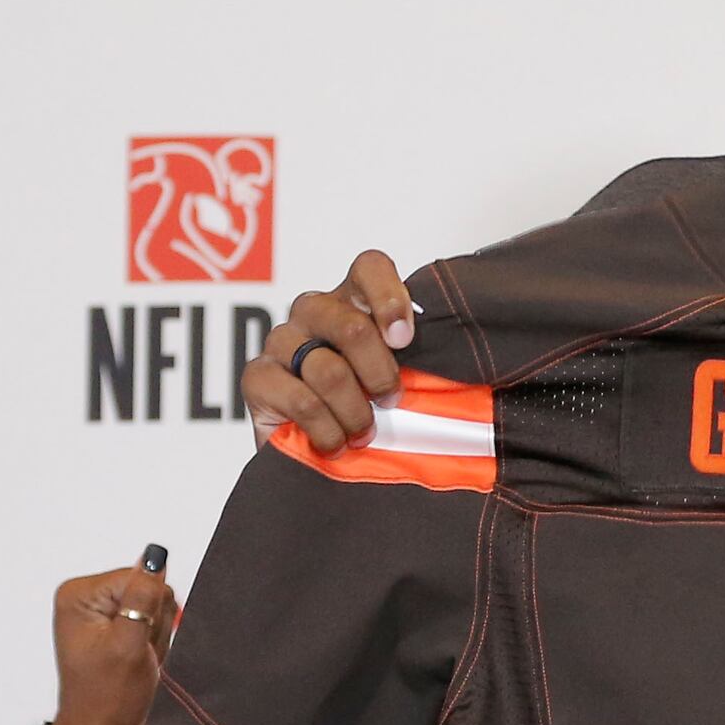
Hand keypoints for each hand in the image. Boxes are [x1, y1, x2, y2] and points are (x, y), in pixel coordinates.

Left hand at [50, 564, 179, 724]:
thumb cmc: (107, 698)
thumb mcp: (129, 645)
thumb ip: (143, 598)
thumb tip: (155, 556)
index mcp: (79, 595)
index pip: (139, 577)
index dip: (149, 611)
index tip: (134, 641)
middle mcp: (85, 597)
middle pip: (147, 589)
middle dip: (153, 625)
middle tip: (135, 655)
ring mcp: (100, 611)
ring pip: (155, 606)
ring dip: (155, 637)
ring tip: (135, 661)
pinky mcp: (113, 624)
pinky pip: (152, 620)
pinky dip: (153, 643)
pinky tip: (138, 660)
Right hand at [240, 251, 413, 451]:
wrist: (318, 457)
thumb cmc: (370, 411)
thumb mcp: (403, 382)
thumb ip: (424, 365)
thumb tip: (467, 370)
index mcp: (354, 301)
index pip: (369, 267)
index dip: (390, 297)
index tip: (405, 340)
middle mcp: (314, 312)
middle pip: (351, 326)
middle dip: (380, 375)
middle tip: (390, 402)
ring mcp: (282, 341)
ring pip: (328, 371)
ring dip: (355, 413)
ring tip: (363, 434)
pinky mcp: (257, 377)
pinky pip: (301, 400)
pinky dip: (327, 430)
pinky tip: (335, 443)